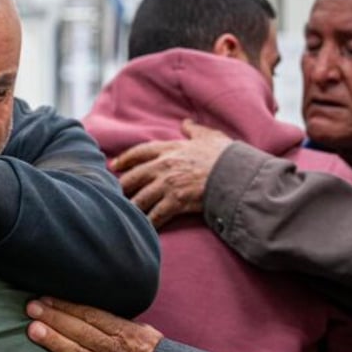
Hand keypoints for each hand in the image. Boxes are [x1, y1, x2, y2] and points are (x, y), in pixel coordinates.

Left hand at [26, 297, 162, 351]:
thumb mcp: (148, 336)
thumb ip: (124, 324)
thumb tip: (103, 312)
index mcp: (125, 333)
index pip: (91, 314)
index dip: (67, 305)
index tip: (46, 297)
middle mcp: (114, 351)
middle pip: (79, 330)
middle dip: (54, 317)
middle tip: (31, 308)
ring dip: (53, 341)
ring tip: (32, 330)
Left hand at [111, 119, 231, 228]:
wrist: (237, 175)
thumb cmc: (225, 155)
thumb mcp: (210, 136)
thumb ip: (195, 130)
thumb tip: (186, 123)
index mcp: (170, 149)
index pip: (139, 152)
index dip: (125, 159)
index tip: (114, 165)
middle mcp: (164, 166)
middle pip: (133, 177)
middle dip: (122, 186)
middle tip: (114, 193)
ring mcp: (168, 184)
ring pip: (140, 198)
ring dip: (132, 207)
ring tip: (125, 214)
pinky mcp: (175, 202)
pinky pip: (155, 215)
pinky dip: (148, 223)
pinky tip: (143, 229)